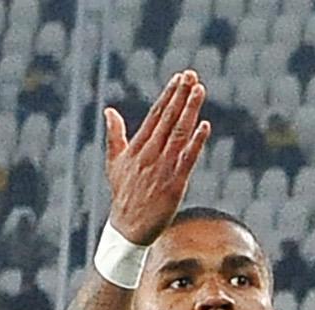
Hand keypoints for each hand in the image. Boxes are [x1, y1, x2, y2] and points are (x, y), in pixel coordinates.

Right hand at [101, 71, 209, 246]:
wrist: (128, 228)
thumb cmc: (124, 195)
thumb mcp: (115, 163)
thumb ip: (115, 135)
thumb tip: (109, 111)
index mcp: (137, 147)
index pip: (155, 115)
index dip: (168, 95)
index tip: (180, 77)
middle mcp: (149, 154)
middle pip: (167, 119)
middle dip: (180, 96)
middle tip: (192, 75)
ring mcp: (162, 168)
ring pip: (178, 134)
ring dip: (189, 111)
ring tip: (199, 90)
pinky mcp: (174, 184)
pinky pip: (187, 159)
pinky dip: (196, 143)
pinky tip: (205, 126)